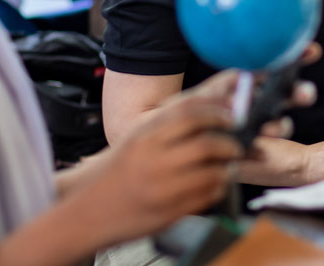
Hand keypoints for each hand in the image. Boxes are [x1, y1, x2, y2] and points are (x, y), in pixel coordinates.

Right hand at [79, 82, 241, 241]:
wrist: (87, 210)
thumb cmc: (118, 171)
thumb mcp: (137, 138)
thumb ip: (169, 124)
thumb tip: (212, 110)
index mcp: (145, 135)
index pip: (190, 114)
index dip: (217, 112)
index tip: (232, 116)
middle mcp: (153, 159)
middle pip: (206, 144)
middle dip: (229, 144)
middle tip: (236, 146)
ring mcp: (162, 188)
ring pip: (212, 173)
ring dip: (227, 169)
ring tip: (227, 167)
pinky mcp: (169, 212)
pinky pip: (206, 198)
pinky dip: (218, 189)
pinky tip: (215, 185)